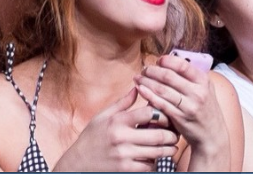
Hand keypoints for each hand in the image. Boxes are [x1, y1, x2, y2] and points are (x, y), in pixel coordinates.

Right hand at [56, 88, 178, 171]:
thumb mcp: (103, 116)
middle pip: (156, 135)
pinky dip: (154, 163)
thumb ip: (122, 103)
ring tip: (172, 146)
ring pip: (155, 152)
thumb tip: (137, 87)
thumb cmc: (91, 138)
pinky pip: (147, 167)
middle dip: (170, 135)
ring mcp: (124, 156)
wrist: (77, 165)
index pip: (149, 113)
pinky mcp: (125, 171)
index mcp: (118, 121)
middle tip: (176, 133)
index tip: (167, 115)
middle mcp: (122, 138)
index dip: (162, 113)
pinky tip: (156, 158)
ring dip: (167, 150)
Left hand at [134, 54, 226, 151]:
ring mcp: (188, 106)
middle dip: (152, 71)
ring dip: (147, 82)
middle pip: (168, 76)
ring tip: (138, 78)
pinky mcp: (179, 118)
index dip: (167, 61)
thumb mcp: (206, 88)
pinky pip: (160, 104)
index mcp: (203, 80)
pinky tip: (141, 89)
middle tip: (144, 69)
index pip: (182, 65)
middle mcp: (197, 92)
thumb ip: (191, 75)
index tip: (158, 60)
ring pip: (162, 89)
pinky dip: (149, 95)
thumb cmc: (205, 108)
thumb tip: (171, 60)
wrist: (212, 135)